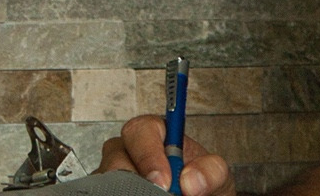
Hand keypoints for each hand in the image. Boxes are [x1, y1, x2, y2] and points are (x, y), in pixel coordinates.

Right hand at [98, 114, 236, 195]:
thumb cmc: (202, 185)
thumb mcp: (216, 176)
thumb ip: (211, 171)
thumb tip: (191, 179)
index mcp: (158, 135)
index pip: (142, 129)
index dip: (149, 154)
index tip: (164, 181)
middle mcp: (131, 151)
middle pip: (116, 155)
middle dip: (135, 178)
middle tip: (157, 194)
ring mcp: (116, 175)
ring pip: (107, 179)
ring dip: (127, 191)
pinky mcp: (109, 191)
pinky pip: (103, 192)